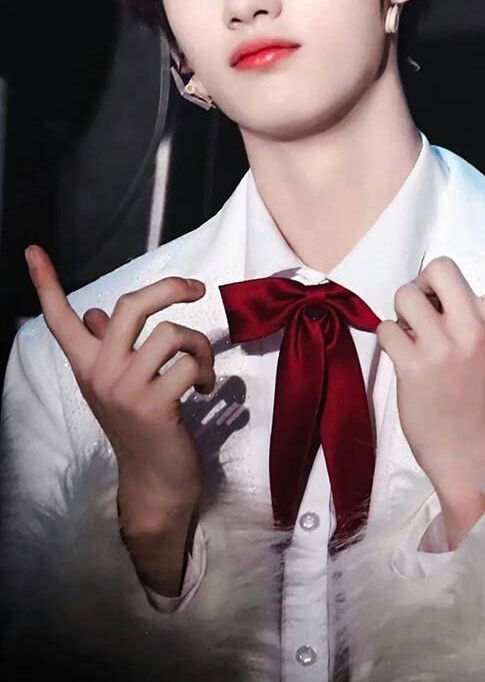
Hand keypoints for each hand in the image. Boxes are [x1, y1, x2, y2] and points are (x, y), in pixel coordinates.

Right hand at [24, 245, 213, 514]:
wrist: (156, 480)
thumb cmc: (140, 424)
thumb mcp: (118, 383)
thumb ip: (106, 346)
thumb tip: (94, 313)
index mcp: (87, 364)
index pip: (60, 319)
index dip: (45, 283)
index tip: (32, 249)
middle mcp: (100, 373)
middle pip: (132, 305)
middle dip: (170, 287)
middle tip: (195, 289)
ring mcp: (126, 390)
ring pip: (171, 334)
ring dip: (200, 344)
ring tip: (201, 365)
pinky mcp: (154, 406)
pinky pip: (189, 365)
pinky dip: (206, 372)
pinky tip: (205, 389)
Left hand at [376, 197, 484, 543]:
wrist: (470, 455)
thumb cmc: (473, 397)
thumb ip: (470, 315)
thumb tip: (432, 285)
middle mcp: (477, 329)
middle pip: (438, 266)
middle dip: (422, 285)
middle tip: (426, 314)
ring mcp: (446, 348)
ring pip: (404, 295)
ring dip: (401, 316)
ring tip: (416, 343)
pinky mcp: (415, 367)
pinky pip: (386, 328)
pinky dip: (388, 342)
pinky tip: (404, 364)